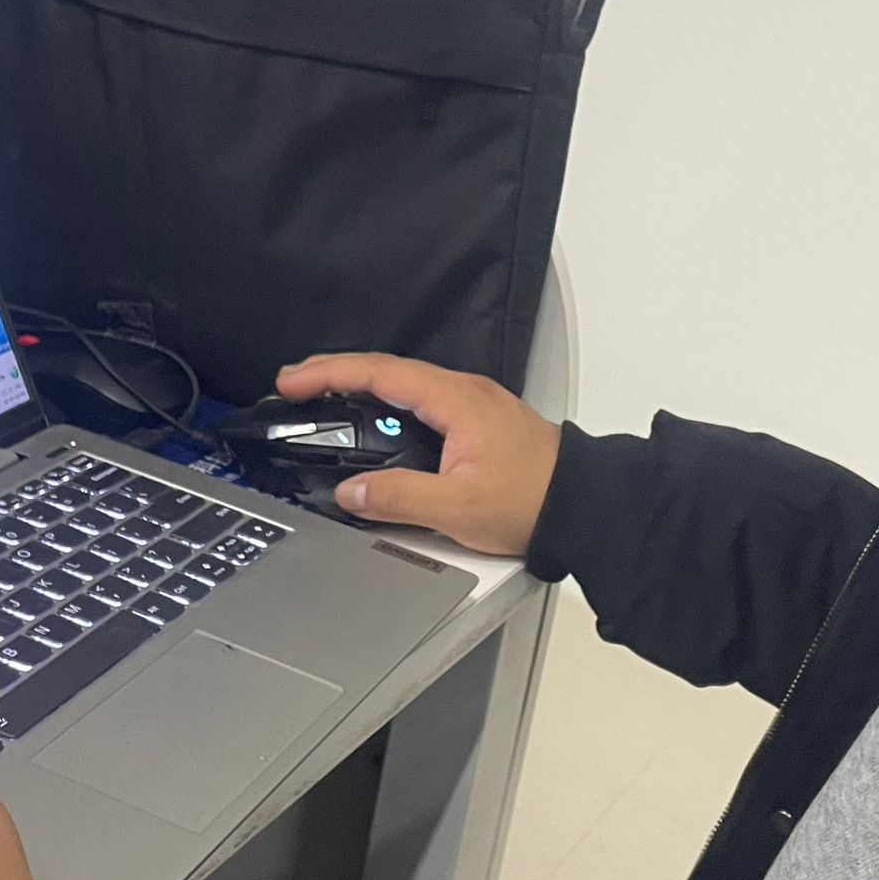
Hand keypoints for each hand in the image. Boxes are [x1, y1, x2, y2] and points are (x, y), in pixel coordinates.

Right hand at [273, 352, 561, 556]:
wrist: (586, 505)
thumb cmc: (535, 501)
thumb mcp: (457, 509)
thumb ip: (398, 498)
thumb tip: (353, 492)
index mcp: (456, 400)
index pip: (379, 373)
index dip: (330, 373)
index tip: (292, 382)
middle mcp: (464, 392)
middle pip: (387, 370)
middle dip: (336, 374)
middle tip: (294, 386)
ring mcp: (473, 405)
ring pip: (404, 384)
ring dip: (361, 387)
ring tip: (323, 398)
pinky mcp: (479, 423)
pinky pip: (421, 400)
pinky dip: (387, 402)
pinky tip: (375, 421)